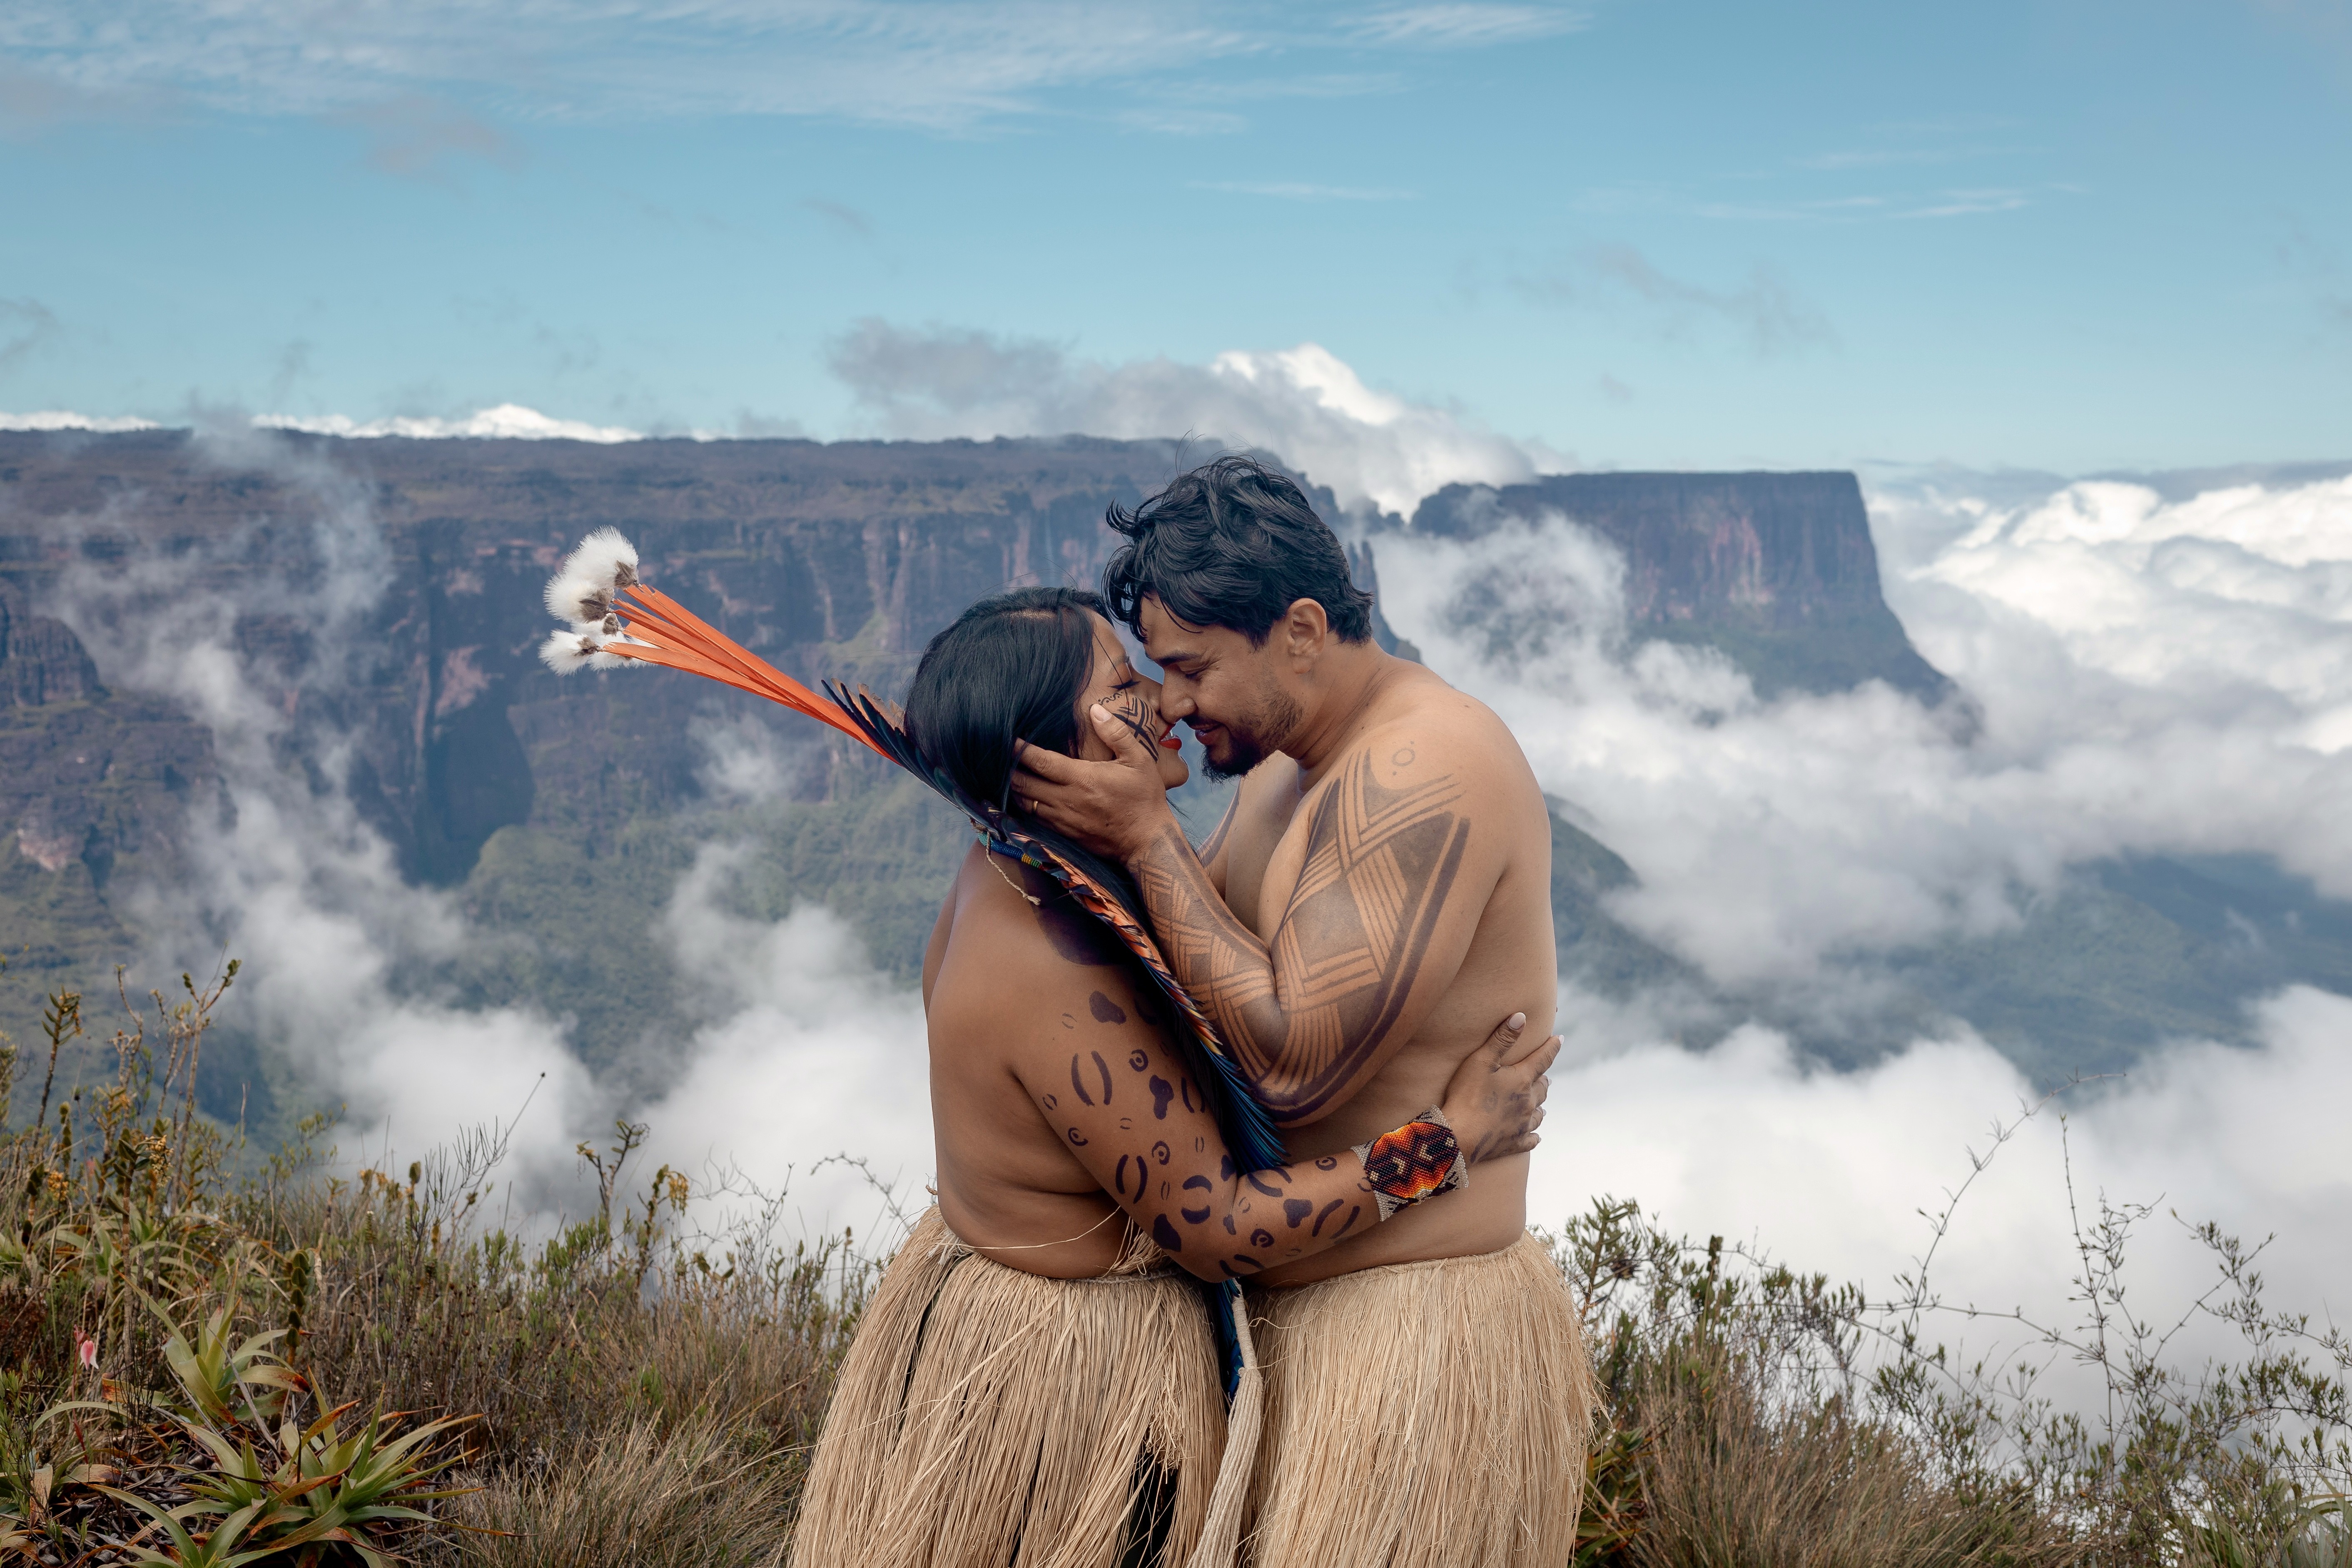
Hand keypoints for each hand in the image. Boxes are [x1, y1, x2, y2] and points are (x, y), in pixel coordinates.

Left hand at [1012, 704, 1176, 861]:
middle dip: (1007, 769)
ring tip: (1000, 774)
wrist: (1147, 842)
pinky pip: (1033, 819)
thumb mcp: (1139, 760)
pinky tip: (1017, 797)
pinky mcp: (1063, 833)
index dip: (1019, 750)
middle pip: (1024, 783)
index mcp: (1082, 779)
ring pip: (1025, 803)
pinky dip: (1022, 807)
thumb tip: (1095, 710)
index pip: (1040, 761)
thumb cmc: (1144, 798)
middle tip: (994, 755)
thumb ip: (1116, 733)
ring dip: (1011, 788)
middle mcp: (1067, 800)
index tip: (1006, 738)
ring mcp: (1062, 819)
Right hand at [1439, 1012, 1558, 1162]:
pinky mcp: (1514, 1142)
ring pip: (1539, 1113)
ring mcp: (1522, 1124)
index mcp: (1522, 1080)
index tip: (1560, 1039)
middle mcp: (1528, 1102)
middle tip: (1546, 1076)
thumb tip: (1521, 1017)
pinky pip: (1530, 1139)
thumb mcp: (1481, 1061)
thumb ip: (1502, 1039)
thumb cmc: (1467, 1094)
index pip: (1542, 1059)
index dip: (1552, 1048)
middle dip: (1544, 1080)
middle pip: (1542, 1088)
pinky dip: (1534, 1136)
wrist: (1461, 1135)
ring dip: (1541, 1105)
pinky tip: (1536, 1137)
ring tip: (1543, 1105)